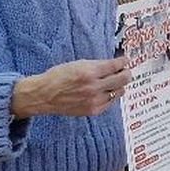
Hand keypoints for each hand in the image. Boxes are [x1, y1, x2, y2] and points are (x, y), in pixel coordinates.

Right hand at [11, 57, 131, 117]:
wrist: (43, 95)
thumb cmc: (57, 77)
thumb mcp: (77, 64)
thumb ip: (96, 65)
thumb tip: (113, 65)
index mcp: (88, 72)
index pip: (115, 66)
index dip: (123, 62)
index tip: (125, 60)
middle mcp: (93, 87)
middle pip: (122, 79)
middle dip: (126, 73)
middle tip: (126, 71)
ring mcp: (94, 100)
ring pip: (119, 91)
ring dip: (120, 85)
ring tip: (116, 81)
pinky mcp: (93, 110)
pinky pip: (111, 102)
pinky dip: (112, 95)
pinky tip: (108, 91)